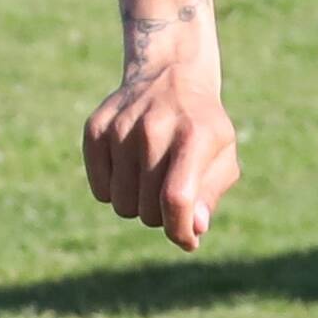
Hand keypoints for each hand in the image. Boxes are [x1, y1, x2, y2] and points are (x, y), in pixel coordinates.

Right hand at [82, 38, 239, 249]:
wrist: (170, 77)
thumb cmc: (202, 129)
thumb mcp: (222, 156)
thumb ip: (210, 194)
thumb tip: (192, 229)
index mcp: (194, 135)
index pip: (176, 198)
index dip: (179, 230)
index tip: (187, 241)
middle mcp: (154, 128)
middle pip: (148, 208)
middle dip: (163, 215)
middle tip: (171, 193)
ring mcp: (121, 127)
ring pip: (121, 204)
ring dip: (137, 204)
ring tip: (151, 178)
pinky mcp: (95, 129)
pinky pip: (100, 190)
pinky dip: (115, 190)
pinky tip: (131, 167)